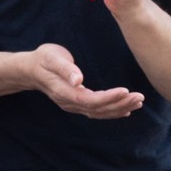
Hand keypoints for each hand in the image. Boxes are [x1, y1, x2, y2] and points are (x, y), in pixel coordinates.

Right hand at [26, 42, 142, 118]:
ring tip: (138, 102)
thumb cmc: (43, 59)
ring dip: (119, 109)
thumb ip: (66, 69)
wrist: (31, 69)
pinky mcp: (77, 103)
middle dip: (120, 104)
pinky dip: (112, 111)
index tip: (125, 90)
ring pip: (99, 113)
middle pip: (98, 109)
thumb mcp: (52, 57)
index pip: (90, 100)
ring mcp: (73, 105)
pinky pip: (96, 112)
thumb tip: (78, 80)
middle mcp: (69, 103)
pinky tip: (125, 109)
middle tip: (139, 97)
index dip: (108, 98)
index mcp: (64, 92)